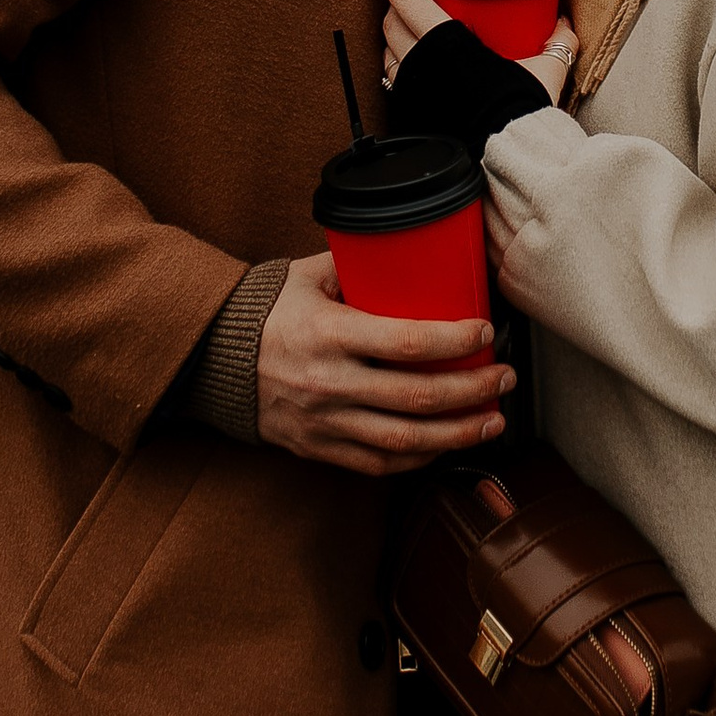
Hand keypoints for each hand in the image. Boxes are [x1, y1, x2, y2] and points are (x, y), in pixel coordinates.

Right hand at [253, 252, 512, 476]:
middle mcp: (329, 383)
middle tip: (505, 377)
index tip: (484, 330)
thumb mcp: (308, 275)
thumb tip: (416, 251)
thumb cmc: (266, 310)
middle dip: (473, 391)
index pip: (406, 342)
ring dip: (458, 434)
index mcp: (329, 333)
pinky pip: (379, 464)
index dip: (454, 341)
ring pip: (405, 441)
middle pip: (417, 397)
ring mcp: (324, 422)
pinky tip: (447, 445)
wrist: (211, 358)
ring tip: (493, 420)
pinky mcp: (319, 449)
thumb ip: (360, 266)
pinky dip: (420, 459)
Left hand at [381, 0, 575, 103]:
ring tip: (410, 29)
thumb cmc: (519, 110)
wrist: (506, 154)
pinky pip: (394, 81)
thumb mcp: (545, 68)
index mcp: (446, 41)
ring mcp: (412, 89)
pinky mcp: (412, 111)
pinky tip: (416, 66)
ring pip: (388, 52)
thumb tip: (564, 26)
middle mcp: (421, 62)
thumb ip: (556, 41)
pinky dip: (400, 66)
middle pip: (390, 21)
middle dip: (394, 1)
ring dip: (394, 36)